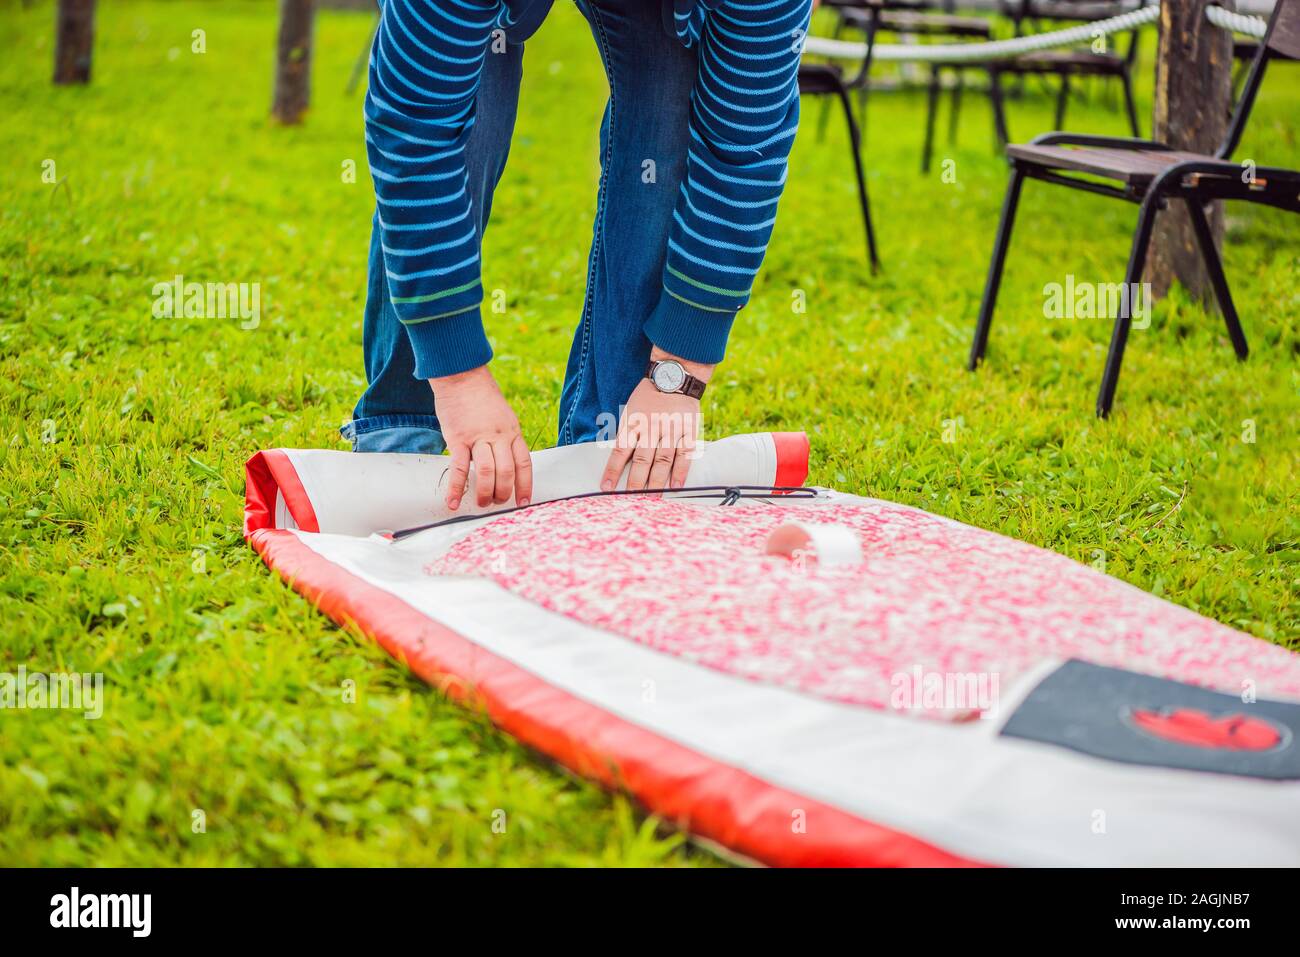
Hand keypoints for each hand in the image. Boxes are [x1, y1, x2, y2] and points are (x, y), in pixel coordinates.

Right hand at [430, 366, 531, 510]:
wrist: (461, 376)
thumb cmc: (481, 396)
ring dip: (485, 493)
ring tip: (481, 503)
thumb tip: (503, 462)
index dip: (525, 485)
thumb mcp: (503, 416)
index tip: (523, 501)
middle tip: (496, 503)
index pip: (524, 464)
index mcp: (512, 431)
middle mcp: (499, 436)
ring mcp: (479, 437)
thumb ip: (505, 438)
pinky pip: (459, 468)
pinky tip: (453, 501)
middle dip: (503, 493)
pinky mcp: (458, 439)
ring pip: (487, 472)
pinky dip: (456, 488)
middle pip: (507, 472)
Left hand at [600, 349, 712, 492]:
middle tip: (631, 499)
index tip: (607, 488)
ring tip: (652, 498)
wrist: (674, 376)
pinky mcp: (688, 430)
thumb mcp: (630, 409)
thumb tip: (618, 460)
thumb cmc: (648, 396)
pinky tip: (675, 486)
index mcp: (634, 421)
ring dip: (657, 481)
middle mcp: (651, 427)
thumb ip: (627, 432)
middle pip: (642, 459)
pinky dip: (680, 471)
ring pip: (663, 459)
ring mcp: (671, 429)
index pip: (621, 450)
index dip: (613, 470)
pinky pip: (685, 454)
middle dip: (635, 482)